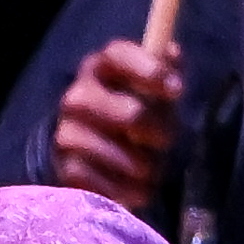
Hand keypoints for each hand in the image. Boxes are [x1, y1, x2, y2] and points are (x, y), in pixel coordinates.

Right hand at [48, 38, 181, 207]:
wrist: (82, 152)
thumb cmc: (126, 112)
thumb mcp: (147, 89)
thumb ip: (162, 70)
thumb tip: (172, 52)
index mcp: (99, 68)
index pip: (119, 55)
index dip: (150, 70)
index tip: (177, 89)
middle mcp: (77, 96)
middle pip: (132, 114)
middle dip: (157, 132)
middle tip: (165, 141)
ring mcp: (68, 134)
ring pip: (124, 156)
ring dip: (145, 168)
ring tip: (150, 169)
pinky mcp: (66, 170)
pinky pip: (107, 185)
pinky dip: (127, 191)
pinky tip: (134, 188)